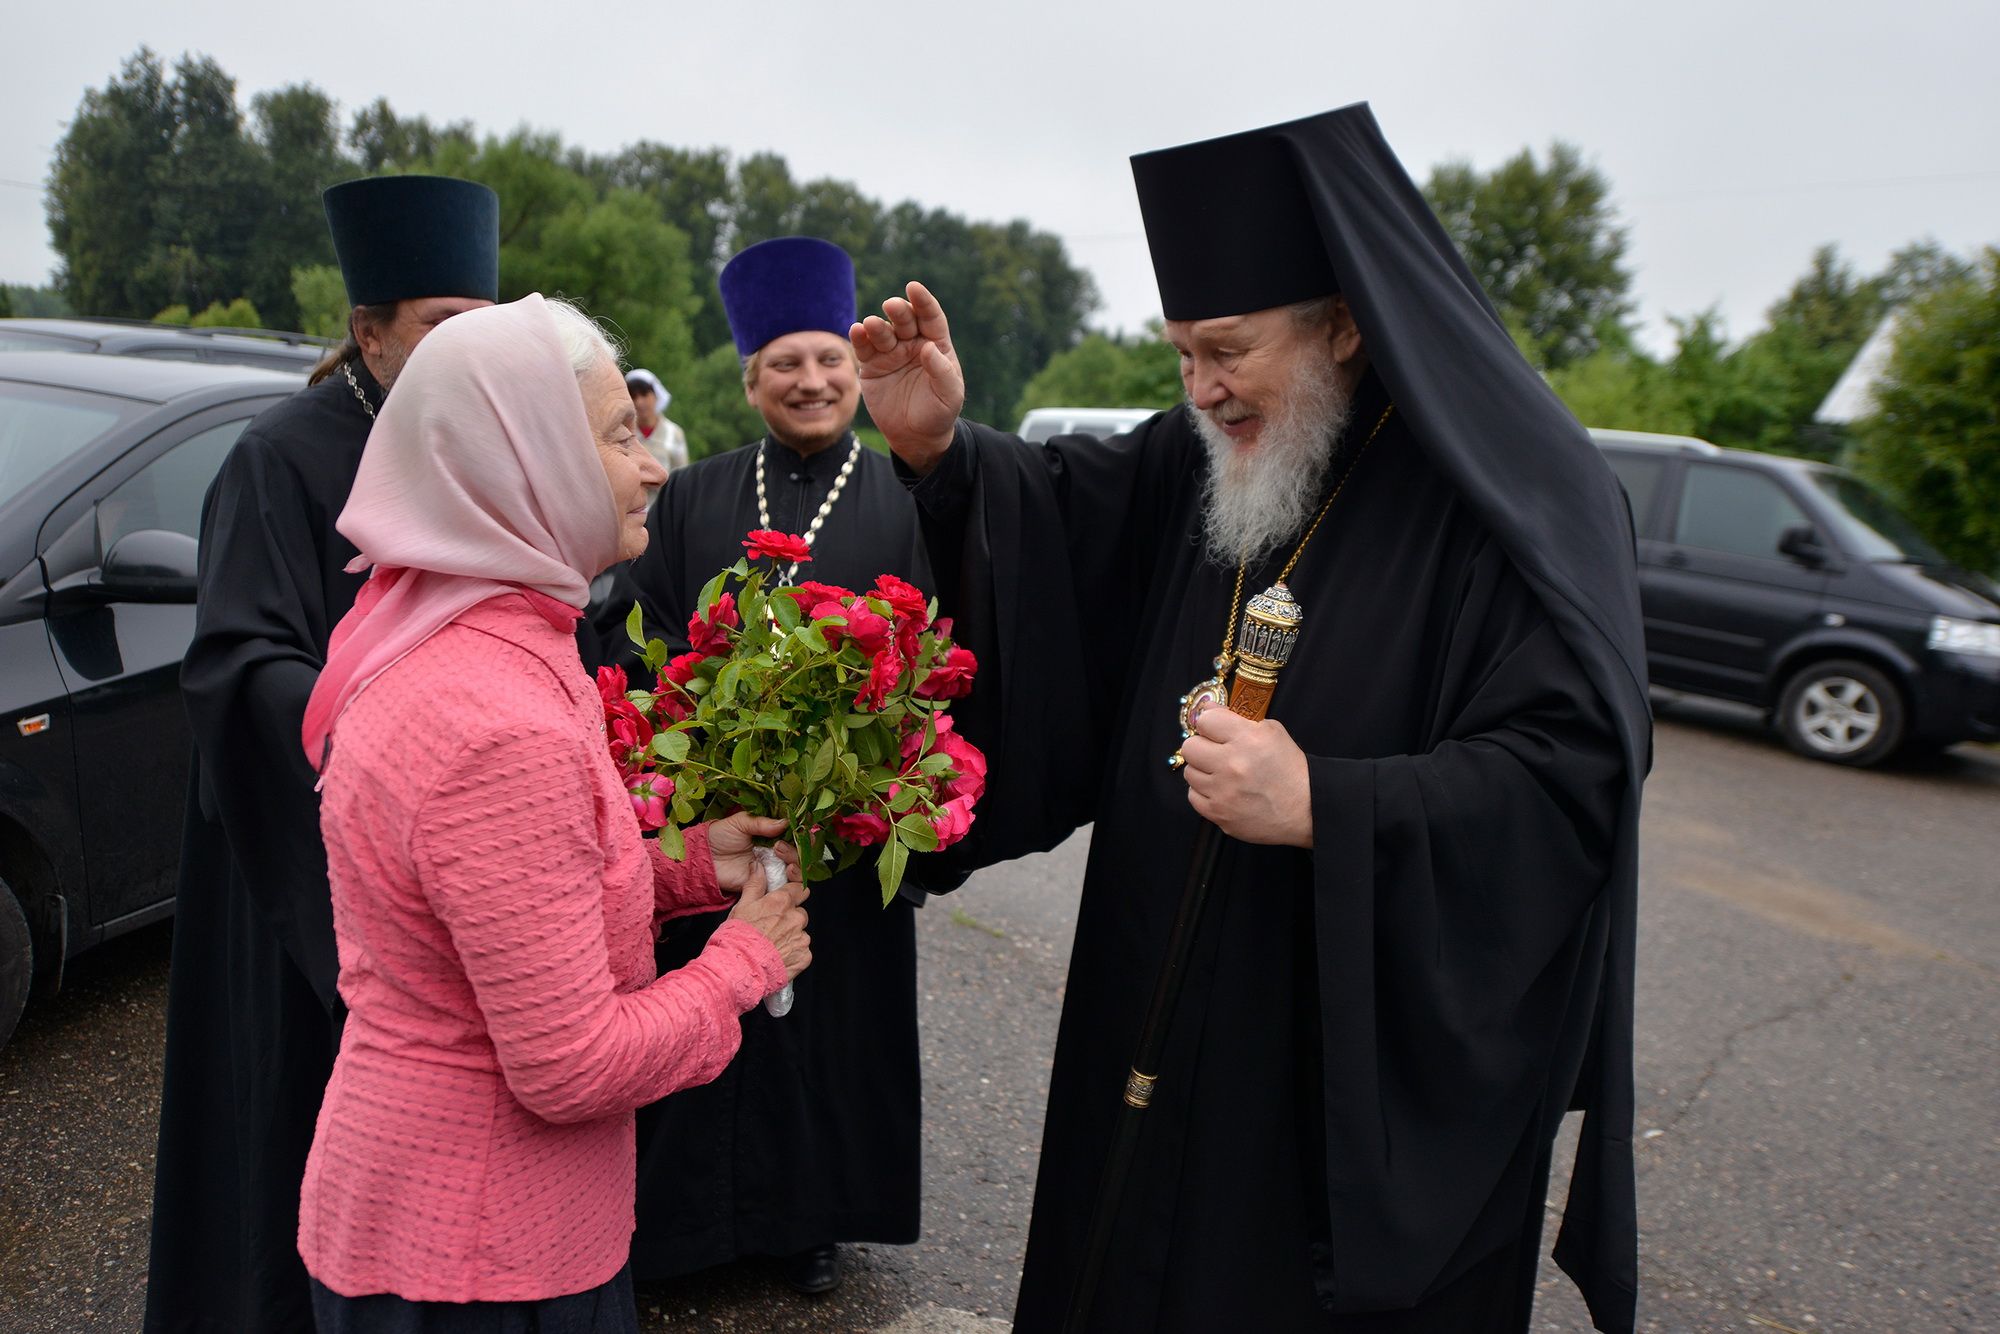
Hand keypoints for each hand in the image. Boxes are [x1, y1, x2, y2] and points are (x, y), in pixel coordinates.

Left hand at [705, 814, 799, 896]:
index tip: (805, 829)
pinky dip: (793, 879)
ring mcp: (773, 868)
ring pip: (798, 867)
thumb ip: (762, 823)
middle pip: (800, 851)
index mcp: (771, 834)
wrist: (704, 860)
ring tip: (784, 857)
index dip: (802, 831)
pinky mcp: (768, 884)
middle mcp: (776, 851)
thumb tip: (785, 823)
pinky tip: (788, 871)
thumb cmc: (719, 837)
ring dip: (798, 862)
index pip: (794, 832)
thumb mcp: (740, 823)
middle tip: (780, 846)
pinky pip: (787, 884)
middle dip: (798, 848)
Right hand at [727, 872, 811, 981]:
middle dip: (790, 918)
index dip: (793, 894)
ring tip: (772, 946)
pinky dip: (794, 954)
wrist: (738, 969)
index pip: (799, 889)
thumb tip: (758, 865)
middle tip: (772, 929)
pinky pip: (803, 952)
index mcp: (781, 902)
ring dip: (791, 937)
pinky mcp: (804, 957)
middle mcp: (795, 918)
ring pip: (801, 933)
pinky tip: (778, 957)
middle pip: (800, 913)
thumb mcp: (742, 906)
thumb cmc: (737, 937)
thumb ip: (755, 884)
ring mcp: (801, 938)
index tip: (787, 900)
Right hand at [849, 281, 964, 472]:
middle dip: (899, 311)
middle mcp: (912, 344)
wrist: (917, 436)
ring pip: (882, 332)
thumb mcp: (949, 394)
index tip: (914, 288)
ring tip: (870, 325)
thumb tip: (927, 347)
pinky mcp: (871, 366)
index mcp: (936, 345)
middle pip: (905, 321)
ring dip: (876, 326)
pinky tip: (856, 331)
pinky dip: (859, 339)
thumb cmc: (939, 412)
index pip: (930, 318)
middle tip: (891, 305)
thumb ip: (941, 371)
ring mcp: (891, 353)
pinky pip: (864, 349)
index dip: (923, 302)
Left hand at [1178, 707, 1313, 846]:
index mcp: (1247, 739)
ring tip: (1221, 773)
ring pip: (1189, 772)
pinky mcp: (1219, 814)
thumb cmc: (1289, 769)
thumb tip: (1210, 709)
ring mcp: (1223, 792)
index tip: (1215, 728)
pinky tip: (1222, 790)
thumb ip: (1239, 718)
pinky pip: (1193, 796)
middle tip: (1215, 751)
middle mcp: (1232, 765)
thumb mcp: (1273, 732)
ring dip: (1203, 770)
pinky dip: (1205, 792)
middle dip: (1201, 746)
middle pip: (1189, 747)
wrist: (1306, 809)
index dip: (1210, 722)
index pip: (1205, 720)